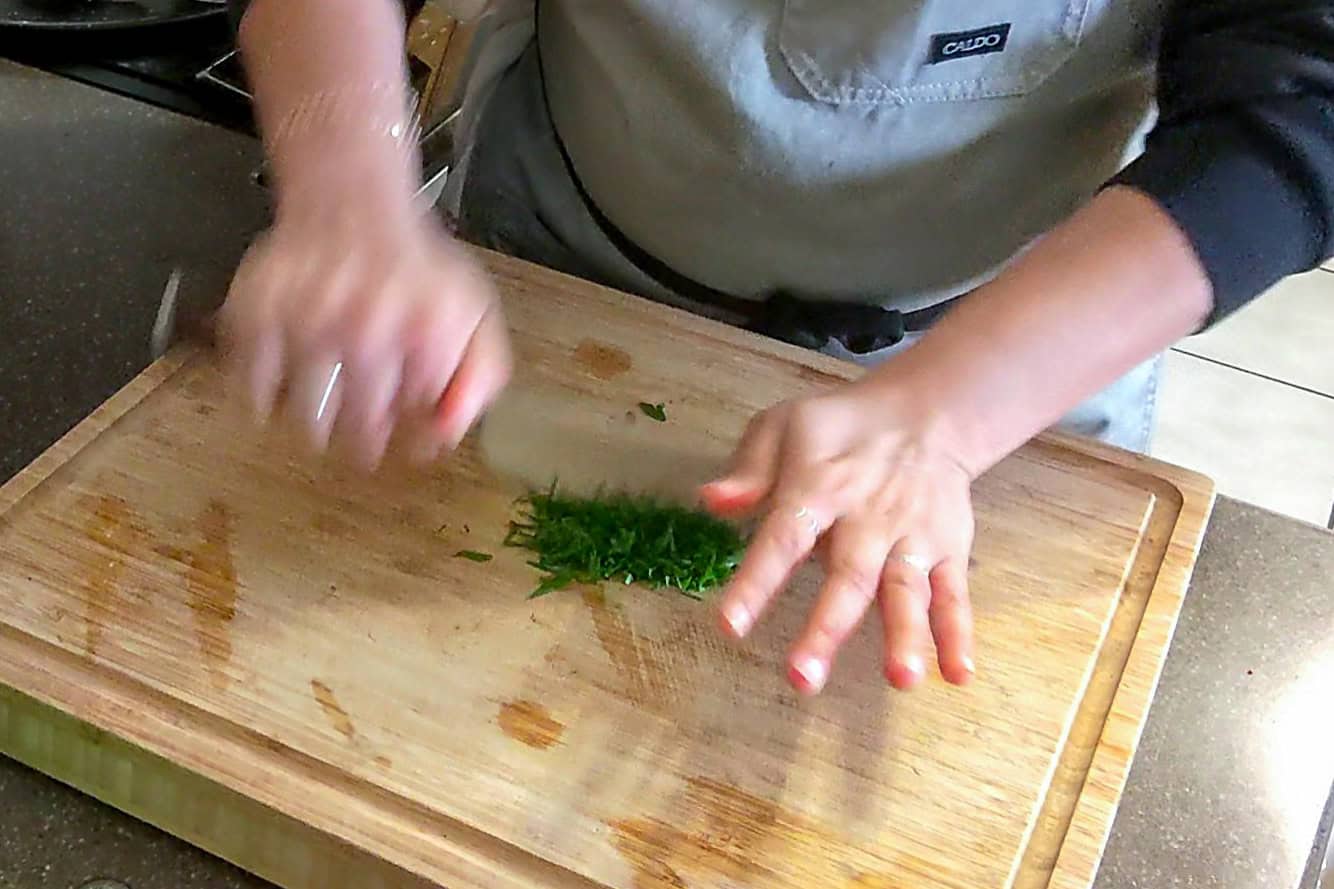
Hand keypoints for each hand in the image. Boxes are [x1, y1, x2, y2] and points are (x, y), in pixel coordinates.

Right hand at [219, 198, 511, 469]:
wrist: (351, 201)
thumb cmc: (414, 268)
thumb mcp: (473, 313)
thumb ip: (480, 376)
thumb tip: (448, 434)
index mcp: (427, 330)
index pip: (421, 419)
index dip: (416, 431)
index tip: (411, 431)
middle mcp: (367, 326)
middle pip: (361, 429)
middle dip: (364, 440)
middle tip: (362, 434)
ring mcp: (308, 319)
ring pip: (308, 417)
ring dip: (317, 426)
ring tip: (325, 414)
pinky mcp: (258, 310)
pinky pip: (254, 385)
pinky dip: (264, 396)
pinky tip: (280, 388)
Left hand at [700, 378, 976, 694]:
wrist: (924, 413)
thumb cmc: (838, 431)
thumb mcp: (783, 427)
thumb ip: (749, 468)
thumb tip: (710, 501)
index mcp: (818, 488)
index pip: (783, 539)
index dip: (756, 582)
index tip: (730, 626)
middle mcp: (867, 518)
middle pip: (848, 577)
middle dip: (826, 630)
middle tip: (802, 679)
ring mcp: (912, 537)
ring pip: (906, 591)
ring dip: (904, 635)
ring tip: (902, 680)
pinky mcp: (948, 549)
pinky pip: (954, 595)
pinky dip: (958, 634)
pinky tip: (958, 673)